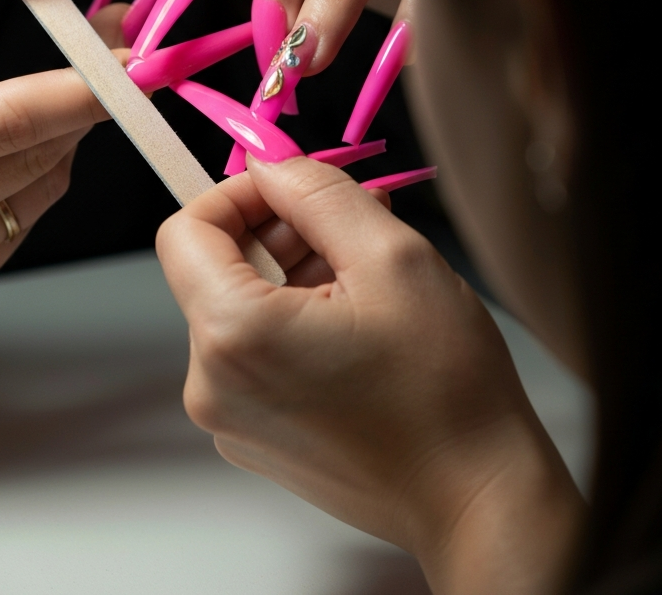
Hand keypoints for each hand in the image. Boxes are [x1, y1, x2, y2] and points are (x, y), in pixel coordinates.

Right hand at [0, 0, 111, 322]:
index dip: (79, 87)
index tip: (134, 57)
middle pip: (32, 155)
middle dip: (92, 98)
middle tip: (120, 50)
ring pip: (39, 188)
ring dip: (67, 131)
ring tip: (62, 88)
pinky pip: (24, 219)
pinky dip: (37, 171)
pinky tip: (10, 143)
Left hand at [156, 156, 582, 593]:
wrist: (475, 500)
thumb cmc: (445, 389)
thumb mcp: (390, 257)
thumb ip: (317, 192)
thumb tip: (269, 161)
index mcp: (232, 335)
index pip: (187, 230)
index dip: (238, 195)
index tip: (293, 190)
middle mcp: (211, 383)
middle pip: (213, 268)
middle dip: (276, 233)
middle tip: (350, 228)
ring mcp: (226, 417)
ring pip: (236, 307)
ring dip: (290, 275)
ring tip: (364, 280)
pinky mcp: (250, 436)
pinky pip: (249, 352)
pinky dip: (289, 322)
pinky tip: (353, 325)